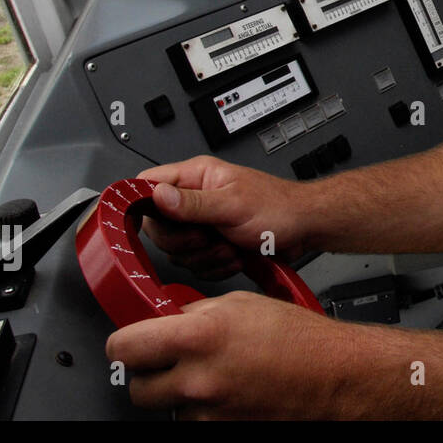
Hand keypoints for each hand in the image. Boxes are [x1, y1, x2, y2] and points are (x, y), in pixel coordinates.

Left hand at [107, 291, 355, 418]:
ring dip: (181, 393)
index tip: (134, 341)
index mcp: (198, 338)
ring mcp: (208, 414)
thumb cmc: (301, 339)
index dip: (126, 343)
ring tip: (216, 375)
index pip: (122, 348)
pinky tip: (229, 392)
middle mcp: (197, 380)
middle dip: (150, 373)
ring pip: (167, 408)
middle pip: (136, 388)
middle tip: (172, 360)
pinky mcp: (221, 433)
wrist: (336, 376)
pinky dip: (205, 410)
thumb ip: (195, 314)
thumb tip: (167, 320)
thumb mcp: (242, 304)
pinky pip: (194, 422)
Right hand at [137, 155, 309, 279]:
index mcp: (196, 176)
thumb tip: (156, 195)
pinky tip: (234, 256)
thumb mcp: (232, 205)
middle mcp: (195, 198)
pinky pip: (196, 264)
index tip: (140, 225)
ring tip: (229, 245)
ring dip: (205, 256)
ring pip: (177, 251)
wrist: (305, 229)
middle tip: (207, 237)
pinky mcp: (212, 244)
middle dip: (183, 242)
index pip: (146, 184)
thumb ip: (192, 203)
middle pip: (158, 227)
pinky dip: (216, 266)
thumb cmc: (279, 208)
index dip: (138, 205)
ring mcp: (203, 223)